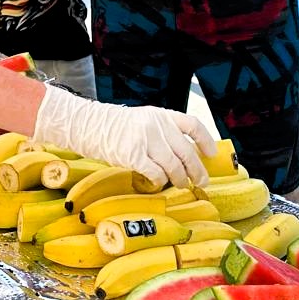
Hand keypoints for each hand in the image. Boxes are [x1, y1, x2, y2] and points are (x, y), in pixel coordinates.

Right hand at [33, 88, 210, 188]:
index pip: (192, 125)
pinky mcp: (133, 155)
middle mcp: (156, 125)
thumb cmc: (114, 126)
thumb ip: (162, 132)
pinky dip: (158, 181)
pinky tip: (156, 182)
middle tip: (200, 181)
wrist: (87, 124)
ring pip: (173, 166)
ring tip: (179, 184)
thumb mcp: (143, 120)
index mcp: (161, 114)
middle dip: (196, 170)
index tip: (211, 154)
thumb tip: (183, 155)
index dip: (205, 141)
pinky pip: (155, 174)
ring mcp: (145, 140)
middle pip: (186, 152)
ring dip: (179, 179)